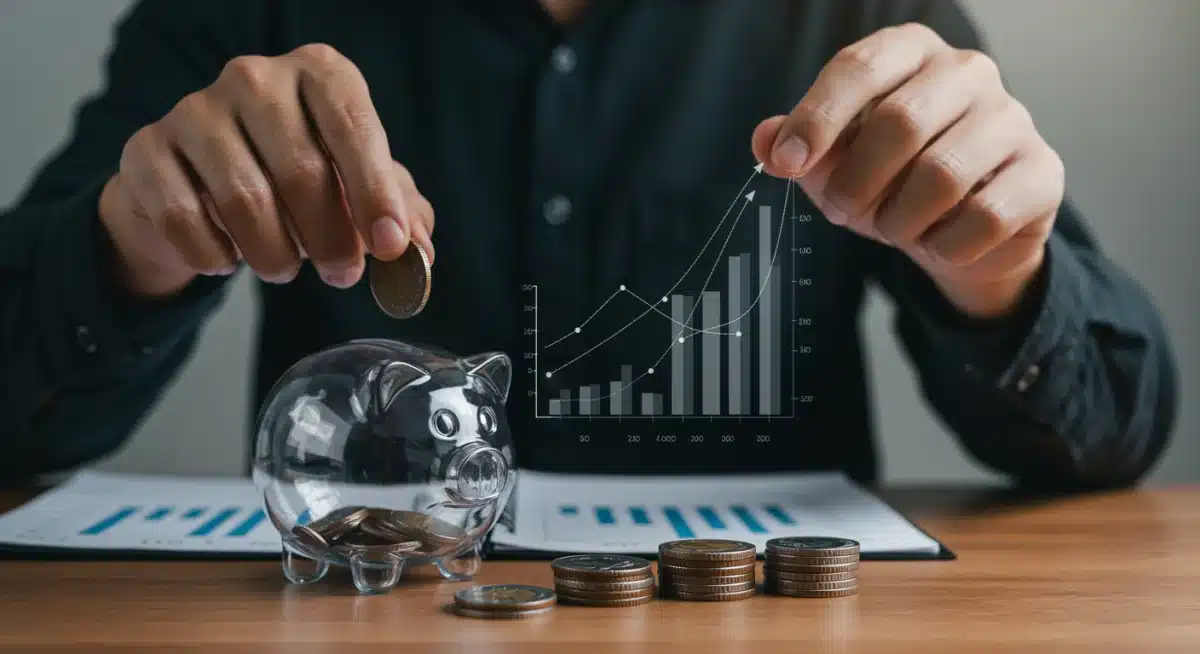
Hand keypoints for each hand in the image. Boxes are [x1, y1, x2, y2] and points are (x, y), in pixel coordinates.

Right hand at [99, 43, 434, 297]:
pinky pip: (183, 217)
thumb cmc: (295, 180)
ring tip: (285, 268)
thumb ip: (398, 213)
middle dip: (330, 239)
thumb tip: (417, 250)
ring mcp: (194, 109)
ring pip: (244, 200)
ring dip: (274, 255)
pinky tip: (228, 259)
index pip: (352, 125)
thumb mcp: (357, 188)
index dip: (374, 191)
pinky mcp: (147, 150)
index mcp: (318, 74)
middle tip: (342, 274)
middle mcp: (254, 77)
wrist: (199, 188)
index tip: (389, 246)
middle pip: (300, 171)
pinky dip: (215, 256)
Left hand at [752, 23, 1063, 317]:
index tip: (785, 163)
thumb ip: (798, 148)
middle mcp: (967, 72)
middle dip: (856, 182)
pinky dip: (944, 244)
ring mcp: (1013, 118)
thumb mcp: (834, 162)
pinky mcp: (1042, 172)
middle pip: (900, 122)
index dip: (816, 118)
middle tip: (839, 210)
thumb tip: (765, 140)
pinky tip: (936, 243)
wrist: (962, 229)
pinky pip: (984, 217)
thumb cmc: (891, 179)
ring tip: (891, 228)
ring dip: (898, 219)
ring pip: (942, 175)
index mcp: (909, 52)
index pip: (859, 68)